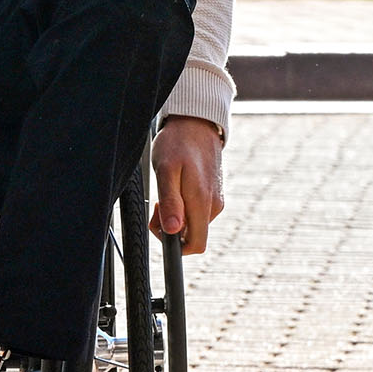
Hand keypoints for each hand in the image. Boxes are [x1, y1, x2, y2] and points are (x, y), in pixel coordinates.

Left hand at [151, 116, 225, 252]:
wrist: (195, 124)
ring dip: (175, 215)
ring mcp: (215, 200)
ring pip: (193, 223)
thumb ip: (170, 202)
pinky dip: (182, 206)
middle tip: (156, 204)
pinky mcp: (213, 194)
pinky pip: (196, 211)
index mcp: (203, 203)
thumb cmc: (177, 144)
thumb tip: (173, 231)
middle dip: (171, 228)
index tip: (160, 229)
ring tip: (165, 191)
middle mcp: (214, 205)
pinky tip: (175, 188)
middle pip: (192, 236)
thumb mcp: (166, 171)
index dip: (176, 247)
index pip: (196, 245)